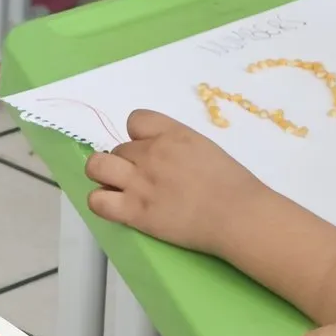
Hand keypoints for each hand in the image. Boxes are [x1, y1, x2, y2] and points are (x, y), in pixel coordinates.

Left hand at [85, 110, 273, 256]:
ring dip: (105, 176)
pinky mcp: (134, 211)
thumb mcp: (205, 148)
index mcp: (172, 133)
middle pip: (118, 149)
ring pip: (96, 167)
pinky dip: (102, 202)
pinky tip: (118, 207)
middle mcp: (151, 152)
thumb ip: (176, 145)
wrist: (238, 216)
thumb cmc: (233, 185)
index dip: (138, 137)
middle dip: (127, 163)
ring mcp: (139, 181)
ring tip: (120, 190)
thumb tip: (160, 156)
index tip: (149, 152)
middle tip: (142, 181)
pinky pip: (97, 200)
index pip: (135, 120)